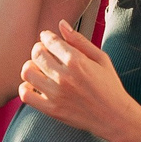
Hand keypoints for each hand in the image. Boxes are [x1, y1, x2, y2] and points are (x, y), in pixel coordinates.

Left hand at [19, 22, 140, 141]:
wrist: (114, 117)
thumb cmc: (109, 86)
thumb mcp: (101, 58)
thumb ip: (79, 40)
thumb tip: (61, 24)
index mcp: (77, 61)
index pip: (50, 41)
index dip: (46, 37)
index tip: (48, 39)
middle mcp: (64, 77)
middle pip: (36, 54)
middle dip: (38, 49)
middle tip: (44, 52)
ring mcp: (56, 94)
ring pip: (27, 72)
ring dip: (31, 66)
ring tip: (39, 68)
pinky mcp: (51, 110)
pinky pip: (25, 95)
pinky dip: (25, 87)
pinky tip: (35, 85)